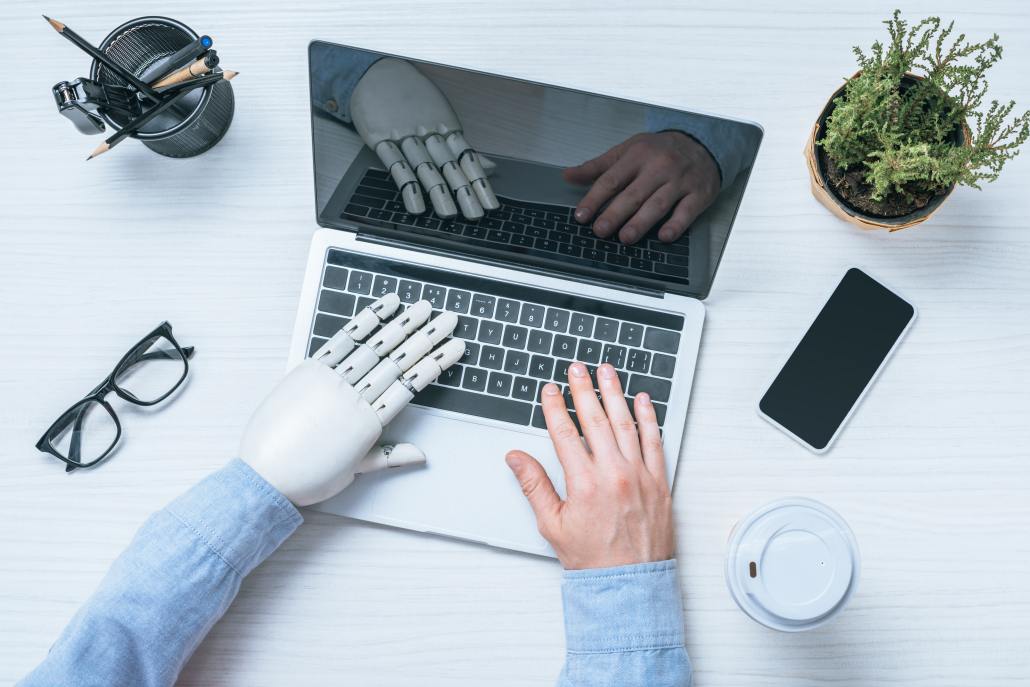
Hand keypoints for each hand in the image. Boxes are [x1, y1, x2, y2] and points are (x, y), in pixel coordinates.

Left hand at [240, 295, 463, 505]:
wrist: (263, 476)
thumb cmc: (307, 477)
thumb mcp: (354, 471)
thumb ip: (389, 457)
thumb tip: (420, 455)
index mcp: (368, 423)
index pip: (411, 385)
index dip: (435, 364)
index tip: (454, 348)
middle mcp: (353, 397)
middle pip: (398, 361)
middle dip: (427, 337)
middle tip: (449, 319)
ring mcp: (331, 381)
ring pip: (374, 347)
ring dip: (401, 324)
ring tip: (422, 308)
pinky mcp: (309, 371)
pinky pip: (341, 342)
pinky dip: (363, 323)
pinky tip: (381, 308)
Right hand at [350, 58, 498, 219]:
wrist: (377, 72)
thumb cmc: (413, 96)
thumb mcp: (443, 115)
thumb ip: (464, 147)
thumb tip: (490, 167)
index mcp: (446, 127)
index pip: (467, 159)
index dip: (480, 183)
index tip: (490, 204)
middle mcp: (429, 132)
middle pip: (449, 166)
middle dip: (463, 193)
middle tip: (475, 215)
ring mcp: (405, 135)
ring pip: (425, 168)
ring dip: (438, 193)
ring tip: (449, 214)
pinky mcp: (381, 139)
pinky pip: (396, 165)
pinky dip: (407, 187)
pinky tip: (416, 205)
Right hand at [505, 362, 674, 568]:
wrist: (630, 583)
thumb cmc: (592, 558)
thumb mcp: (552, 524)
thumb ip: (534, 485)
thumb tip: (516, 458)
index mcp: (585, 483)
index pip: (565, 432)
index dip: (555, 407)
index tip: (551, 390)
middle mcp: (614, 473)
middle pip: (595, 419)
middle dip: (584, 389)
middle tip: (577, 368)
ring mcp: (640, 475)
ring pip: (626, 423)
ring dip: (615, 394)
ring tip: (607, 372)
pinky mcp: (660, 481)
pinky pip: (655, 441)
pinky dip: (649, 418)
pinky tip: (643, 401)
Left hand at [564, 131, 719, 244]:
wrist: (701, 143)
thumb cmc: (660, 150)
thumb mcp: (628, 150)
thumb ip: (598, 166)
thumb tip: (568, 175)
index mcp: (638, 155)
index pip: (611, 180)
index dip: (594, 199)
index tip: (581, 215)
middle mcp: (659, 167)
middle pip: (633, 194)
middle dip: (615, 214)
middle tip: (600, 231)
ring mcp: (679, 181)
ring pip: (657, 204)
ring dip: (641, 222)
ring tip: (625, 237)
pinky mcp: (698, 194)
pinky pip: (686, 211)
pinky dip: (676, 225)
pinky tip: (664, 236)